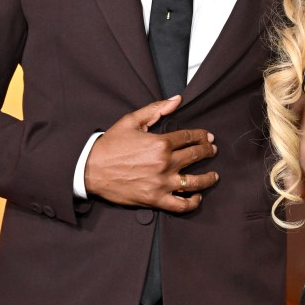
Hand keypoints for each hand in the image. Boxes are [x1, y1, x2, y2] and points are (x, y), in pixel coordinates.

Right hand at [84, 96, 217, 211]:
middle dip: (208, 151)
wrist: (90, 169)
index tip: (209, 137)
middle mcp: (165, 163)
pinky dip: (193, 203)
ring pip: (195, 182)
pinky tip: (197, 197)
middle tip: (213, 150)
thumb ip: (156, 109)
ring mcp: (162, 183)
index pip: (189, 138)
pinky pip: (181, 205)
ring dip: (209, 178)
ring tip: (214, 176)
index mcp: (160, 143)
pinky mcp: (155, 199)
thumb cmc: (110, 145)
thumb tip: (177, 100)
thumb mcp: (131, 121)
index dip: (202, 136)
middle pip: (196, 156)